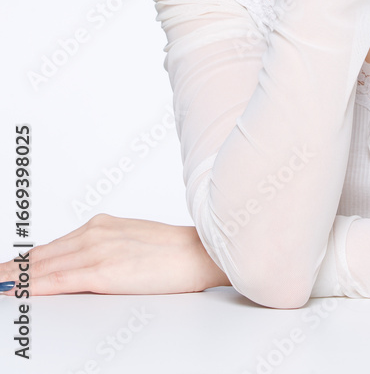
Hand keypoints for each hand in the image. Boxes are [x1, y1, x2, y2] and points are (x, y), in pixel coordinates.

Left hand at [0, 214, 230, 295]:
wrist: (202, 251)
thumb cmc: (175, 252)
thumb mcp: (132, 245)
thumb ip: (105, 252)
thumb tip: (82, 270)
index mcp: (101, 226)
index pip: (52, 247)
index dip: (24, 262)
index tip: (6, 271)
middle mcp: (95, 233)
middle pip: (41, 255)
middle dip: (13, 270)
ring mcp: (98, 249)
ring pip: (44, 266)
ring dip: (16, 277)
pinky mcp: (104, 269)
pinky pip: (59, 279)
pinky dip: (33, 285)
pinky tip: (18, 290)